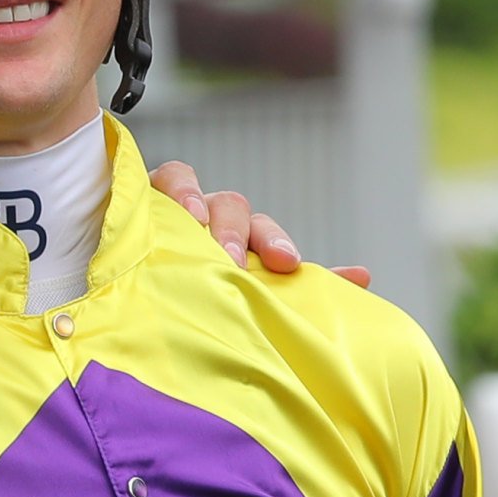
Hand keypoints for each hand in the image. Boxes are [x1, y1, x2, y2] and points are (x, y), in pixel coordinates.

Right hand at [146, 161, 367, 284]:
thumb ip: (309, 290)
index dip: (274, 241)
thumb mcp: (256, 298)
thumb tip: (363, 277)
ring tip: (193, 226)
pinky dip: (157, 188)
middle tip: (231, 262)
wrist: (146, 314)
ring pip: (186, 183)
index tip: (285, 265)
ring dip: (193, 200)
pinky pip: (147, 183)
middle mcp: (207, 219)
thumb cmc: (207, 301)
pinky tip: (153, 206)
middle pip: (229, 204)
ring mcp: (169, 209)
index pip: (261, 228)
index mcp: (239, 240)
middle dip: (233, 230)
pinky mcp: (133, 207)